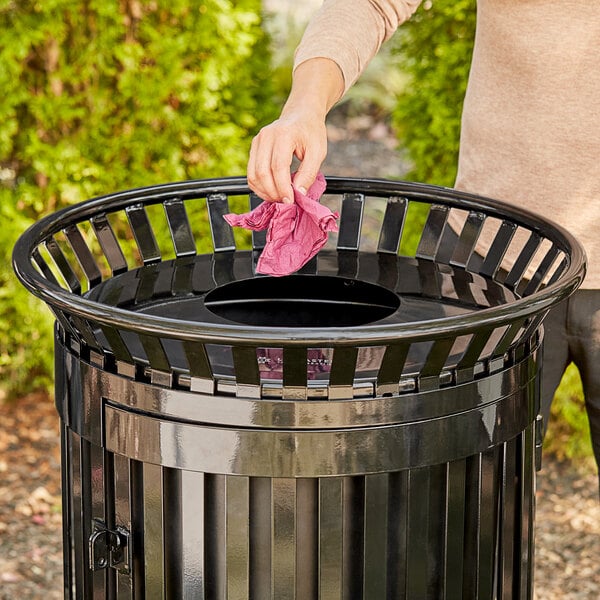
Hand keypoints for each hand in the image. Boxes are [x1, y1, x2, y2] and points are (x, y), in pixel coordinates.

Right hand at [247, 58, 344, 202]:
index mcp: (284, 135)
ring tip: (279, 197)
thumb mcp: (318, 152)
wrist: (301, 115)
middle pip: (262, 173)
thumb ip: (309, 173)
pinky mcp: (253, 148)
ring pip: (253, 175)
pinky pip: (251, 173)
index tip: (291, 200)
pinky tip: (271, 191)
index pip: (278, 167)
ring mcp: (257, 141)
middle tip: (286, 201)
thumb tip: (298, 193)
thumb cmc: (311, 132)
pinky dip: (259, 187)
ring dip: (265, 192)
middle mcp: (266, 136)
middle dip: (273, 192)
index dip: (283, 188)